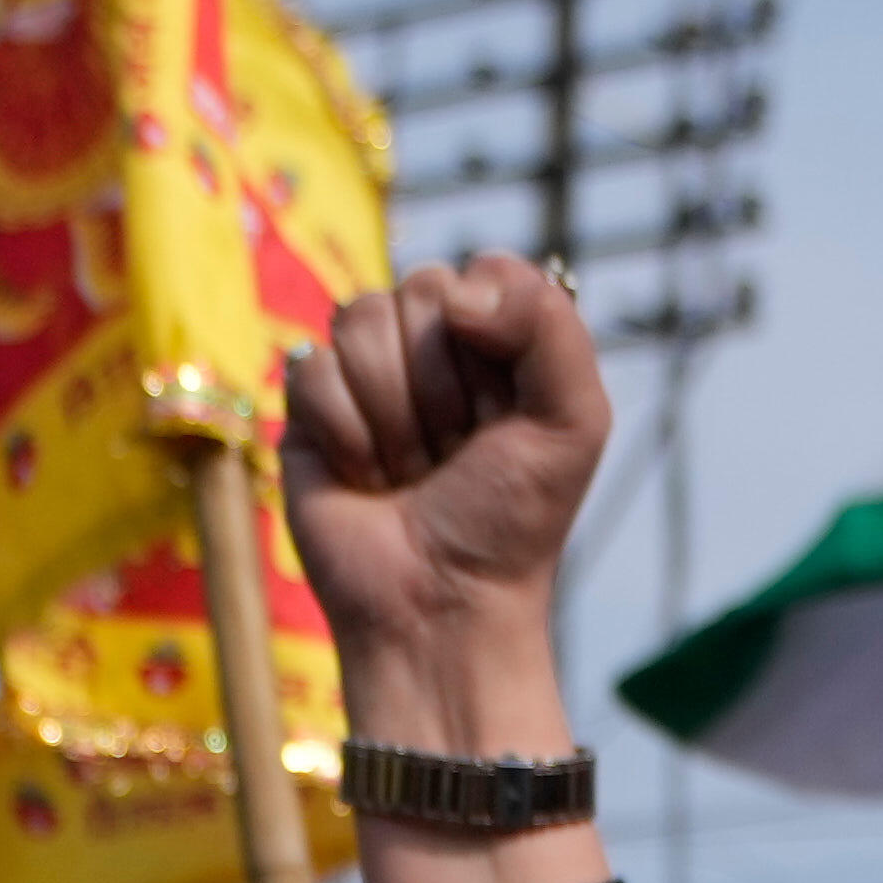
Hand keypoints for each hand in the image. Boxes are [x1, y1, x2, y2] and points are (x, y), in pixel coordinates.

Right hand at [277, 258, 612, 727]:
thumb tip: (457, 289)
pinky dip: (350, 434)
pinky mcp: (308, 411)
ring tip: (412, 470)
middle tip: (456, 451)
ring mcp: (365, 375)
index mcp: (494, 340)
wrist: (442, 608)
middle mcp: (427, 347)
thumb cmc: (511, 523)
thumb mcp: (573, 421)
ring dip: (397, 413)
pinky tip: (368, 478)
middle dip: (445, 385)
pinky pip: (312, 370)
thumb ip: (549, 323)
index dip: (492, 338)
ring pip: (360, 318)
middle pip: (419, 290)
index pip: (480, 273)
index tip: (505, 411)